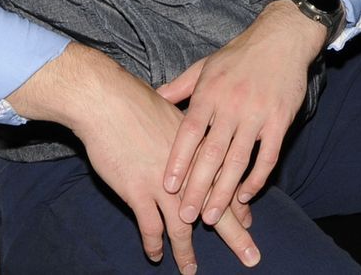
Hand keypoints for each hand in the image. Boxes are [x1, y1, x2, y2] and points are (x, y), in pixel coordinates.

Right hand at [7, 43, 259, 272]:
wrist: (109, 102)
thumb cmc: (139, 104)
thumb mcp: (177, 114)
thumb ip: (191, 132)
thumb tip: (199, 140)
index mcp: (202, 149)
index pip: (227, 183)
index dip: (237, 206)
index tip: (247, 222)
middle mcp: (189, 170)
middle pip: (217, 208)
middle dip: (235, 235)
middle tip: (251, 258)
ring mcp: (163, 184)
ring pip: (182, 226)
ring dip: (186, 251)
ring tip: (191, 271)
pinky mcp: (138, 191)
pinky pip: (150, 226)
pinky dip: (153, 243)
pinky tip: (155, 255)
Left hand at [156, 0, 326, 231]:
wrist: (282, 38)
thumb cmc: (239, 54)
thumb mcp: (205, 66)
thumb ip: (180, 87)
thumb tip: (154, 97)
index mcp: (210, 93)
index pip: (189, 133)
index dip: (178, 161)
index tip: (167, 186)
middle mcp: (232, 105)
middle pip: (212, 153)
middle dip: (197, 187)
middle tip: (186, 216)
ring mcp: (257, 114)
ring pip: (238, 160)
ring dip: (224, 192)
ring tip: (212, 216)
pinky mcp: (280, 121)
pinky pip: (267, 156)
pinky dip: (257, 179)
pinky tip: (245, 196)